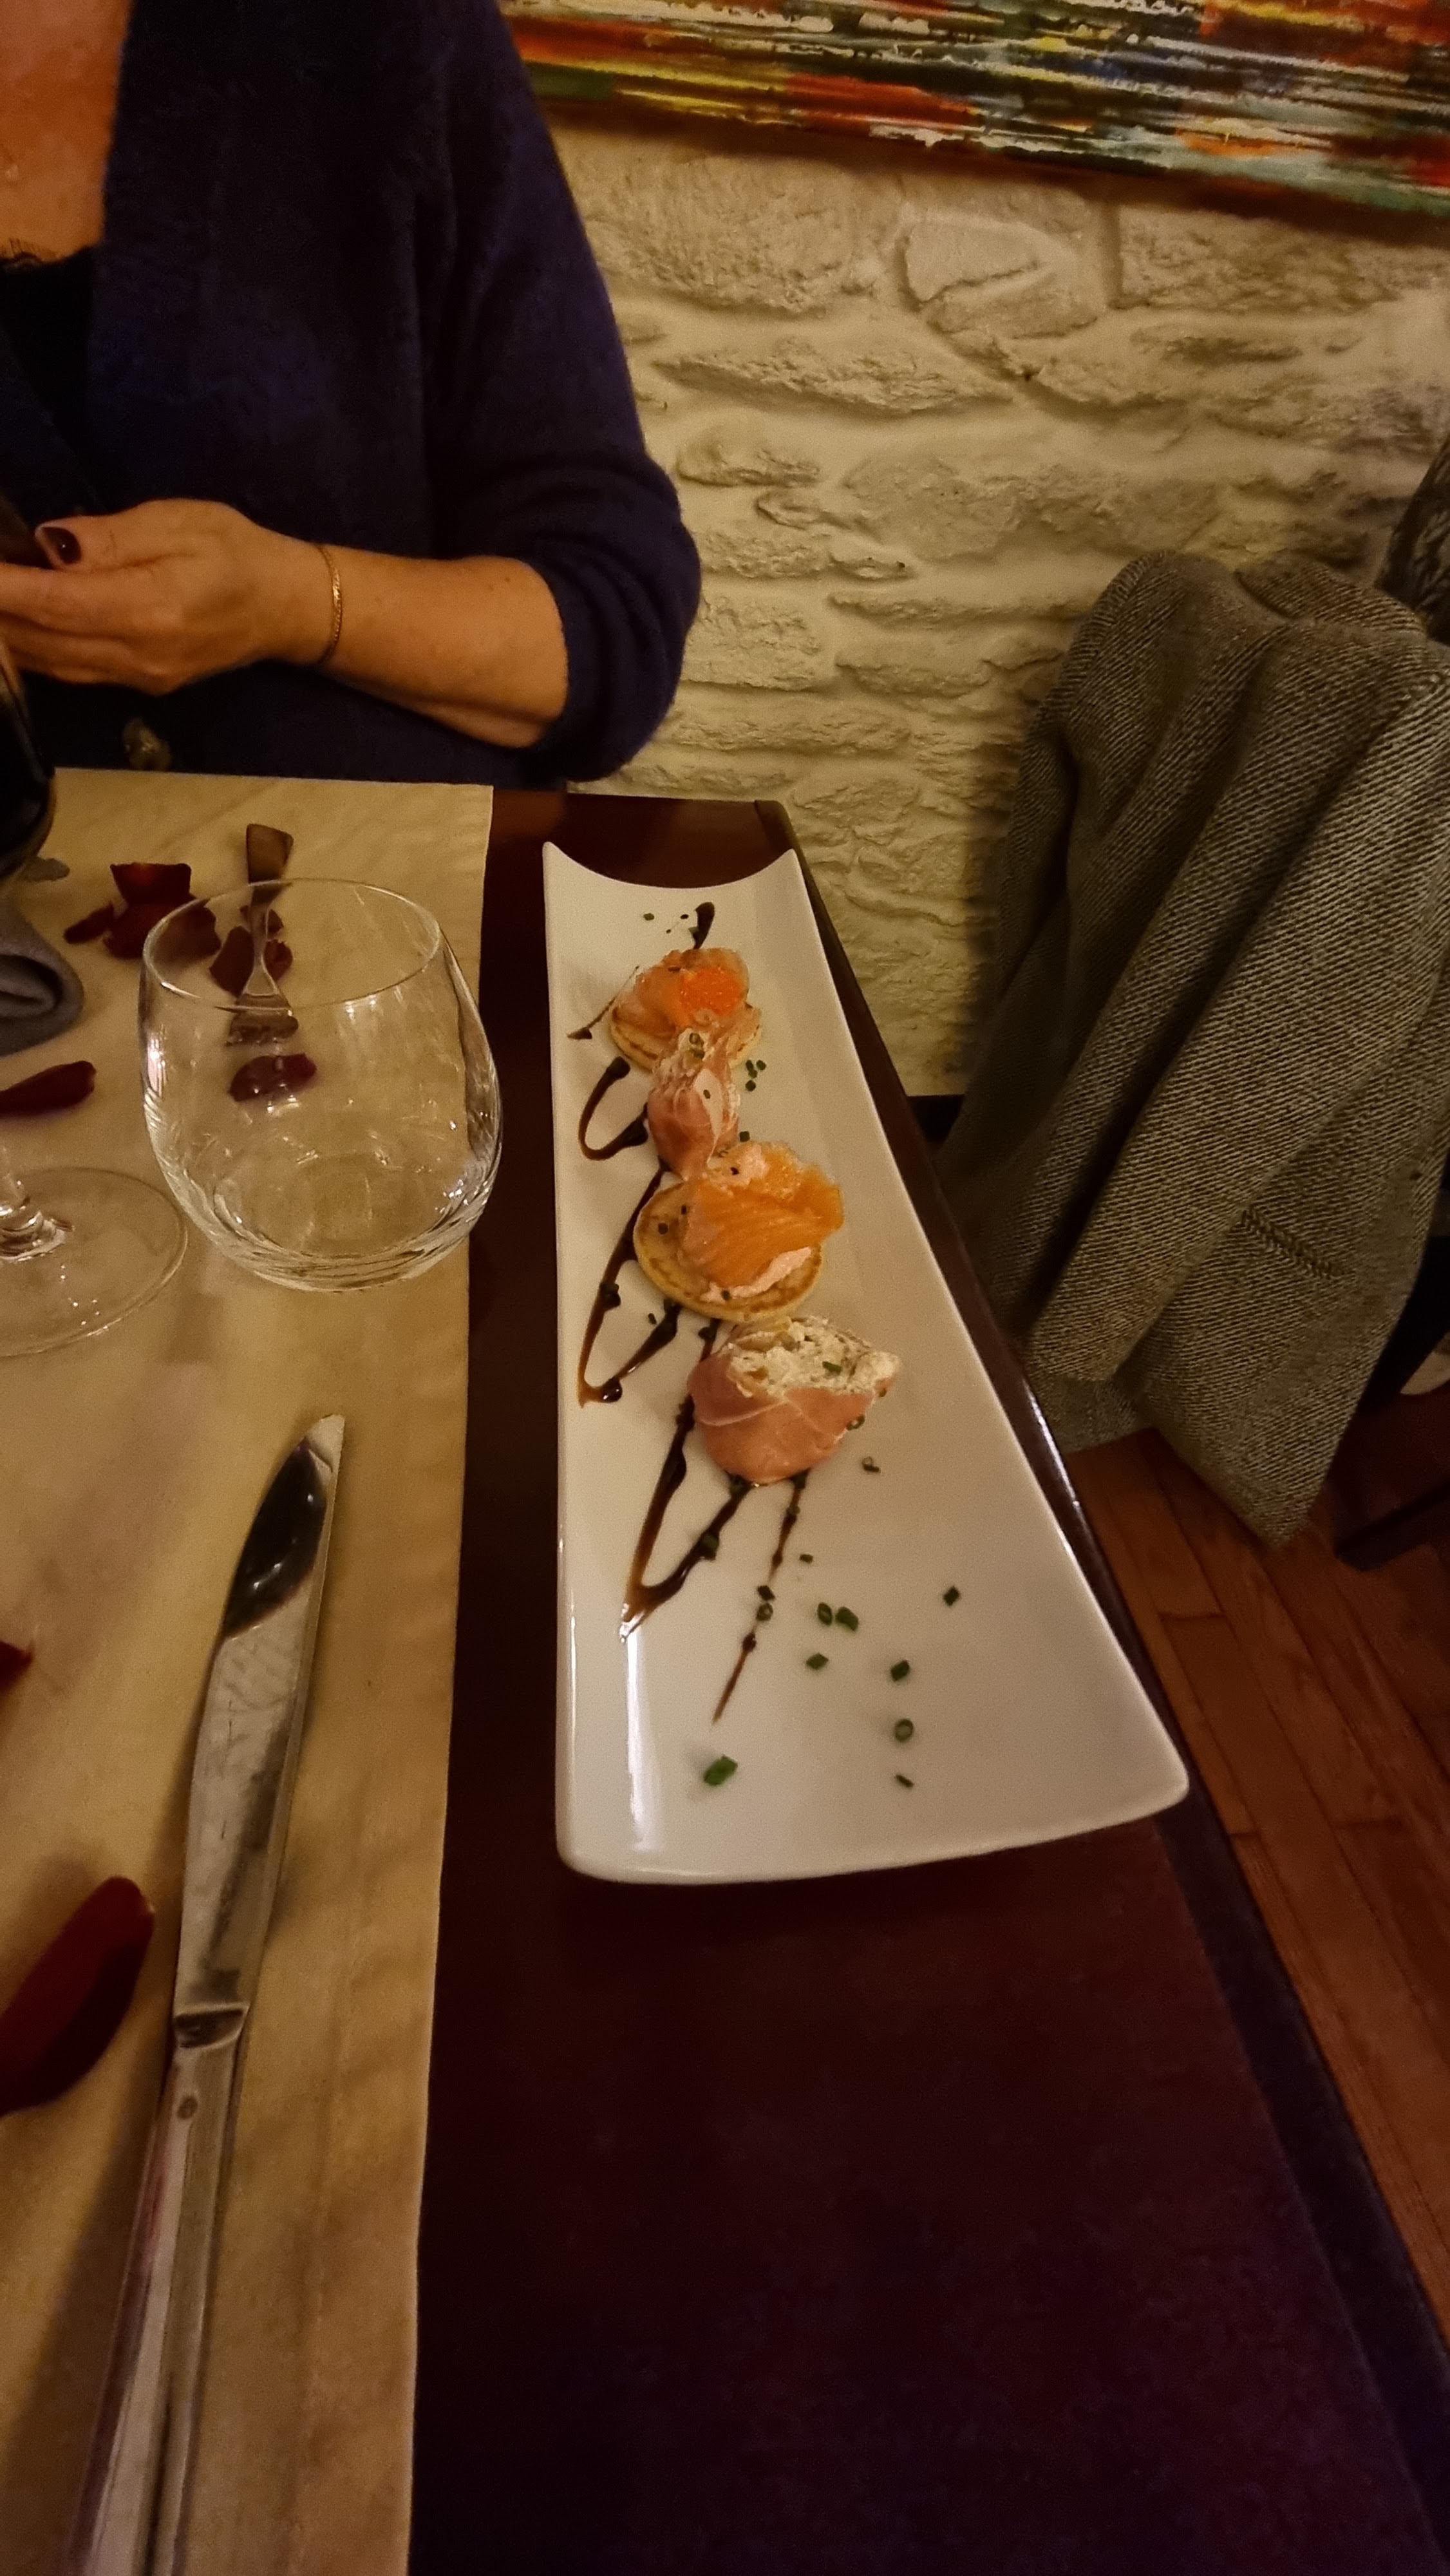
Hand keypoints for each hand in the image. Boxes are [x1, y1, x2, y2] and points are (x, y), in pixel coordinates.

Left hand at [0, 500, 334, 692]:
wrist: (286, 608)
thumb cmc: (237, 552)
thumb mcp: (178, 522)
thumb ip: (109, 537)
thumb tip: (47, 544)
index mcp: (152, 609)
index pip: (56, 603)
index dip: (4, 589)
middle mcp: (139, 655)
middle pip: (42, 640)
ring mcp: (136, 677)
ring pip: (48, 662)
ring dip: (7, 635)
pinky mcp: (135, 684)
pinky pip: (67, 670)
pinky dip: (31, 648)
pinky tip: (10, 625)